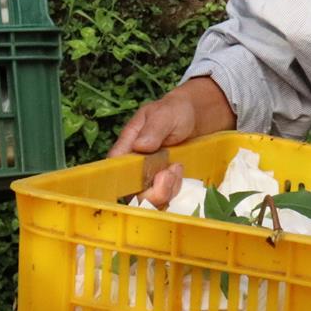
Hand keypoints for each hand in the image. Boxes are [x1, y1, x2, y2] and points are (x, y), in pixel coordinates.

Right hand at [109, 77, 234, 207]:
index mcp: (127, 146)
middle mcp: (134, 166)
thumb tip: (139, 146)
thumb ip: (153, 129)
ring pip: (150, 199)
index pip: (116, 170)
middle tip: (169, 172)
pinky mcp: (162, 183)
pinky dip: (174, 188)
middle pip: (132, 193)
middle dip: (153, 192)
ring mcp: (148, 176)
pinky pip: (165, 197)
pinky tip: (179, 170)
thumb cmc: (174, 111)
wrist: (194, 116)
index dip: (128, 180)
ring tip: (176, 166)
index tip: (150, 174)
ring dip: (167, 189)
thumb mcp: (164, 114)